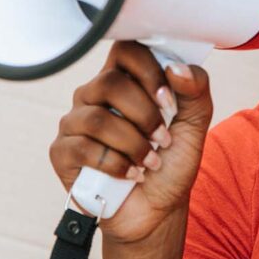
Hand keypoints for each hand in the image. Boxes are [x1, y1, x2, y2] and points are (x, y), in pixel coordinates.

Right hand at [49, 41, 213, 243]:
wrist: (157, 209)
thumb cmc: (171, 160)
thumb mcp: (195, 122)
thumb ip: (195, 89)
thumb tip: (175, 68)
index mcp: (125, 79)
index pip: (126, 49)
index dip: (149, 71)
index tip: (169, 100)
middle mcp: (94, 95)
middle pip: (109, 82)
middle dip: (144, 114)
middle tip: (162, 138)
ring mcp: (75, 122)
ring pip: (97, 118)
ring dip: (133, 144)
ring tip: (150, 161)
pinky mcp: (62, 152)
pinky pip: (82, 148)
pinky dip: (116, 164)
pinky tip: (131, 174)